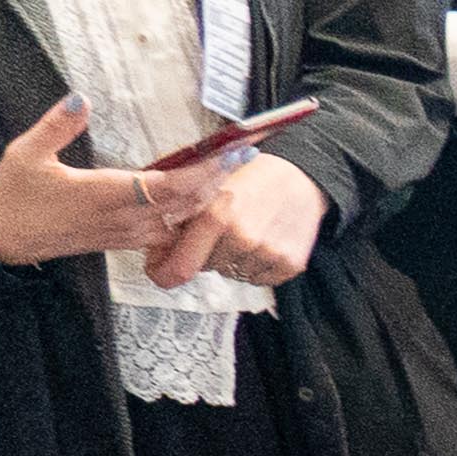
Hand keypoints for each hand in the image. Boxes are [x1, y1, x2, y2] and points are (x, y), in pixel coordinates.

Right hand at [0, 97, 217, 266]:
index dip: (202, 173)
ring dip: (208, 198)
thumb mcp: (26, 153)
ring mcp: (128, 233)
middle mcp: (124, 219)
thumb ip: (57, 125)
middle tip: (246, 155)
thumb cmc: (13, 196)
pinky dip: (190, 213)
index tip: (229, 155)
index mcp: (104, 196)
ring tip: (231, 172)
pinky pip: (170, 229)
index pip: (166, 186)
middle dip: (217, 180)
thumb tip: (80, 98)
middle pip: (185, 203)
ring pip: (182, 220)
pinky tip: (204, 197)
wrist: (3, 240)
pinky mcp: (126, 240)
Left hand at [142, 150, 323, 289]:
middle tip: (222, 229)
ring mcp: (268, 254)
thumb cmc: (251, 176)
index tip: (160, 272)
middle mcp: (243, 239)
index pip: (183, 266)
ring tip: (247, 231)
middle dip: (208, 251)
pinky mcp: (290, 265)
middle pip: (208, 267)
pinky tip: (264, 241)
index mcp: (217, 214)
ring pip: (234, 273)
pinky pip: (260, 279)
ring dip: (234, 258)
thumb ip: (183, 216)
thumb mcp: (210, 185)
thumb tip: (156, 251)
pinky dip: (257, 265)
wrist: (300, 176)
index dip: (166, 273)